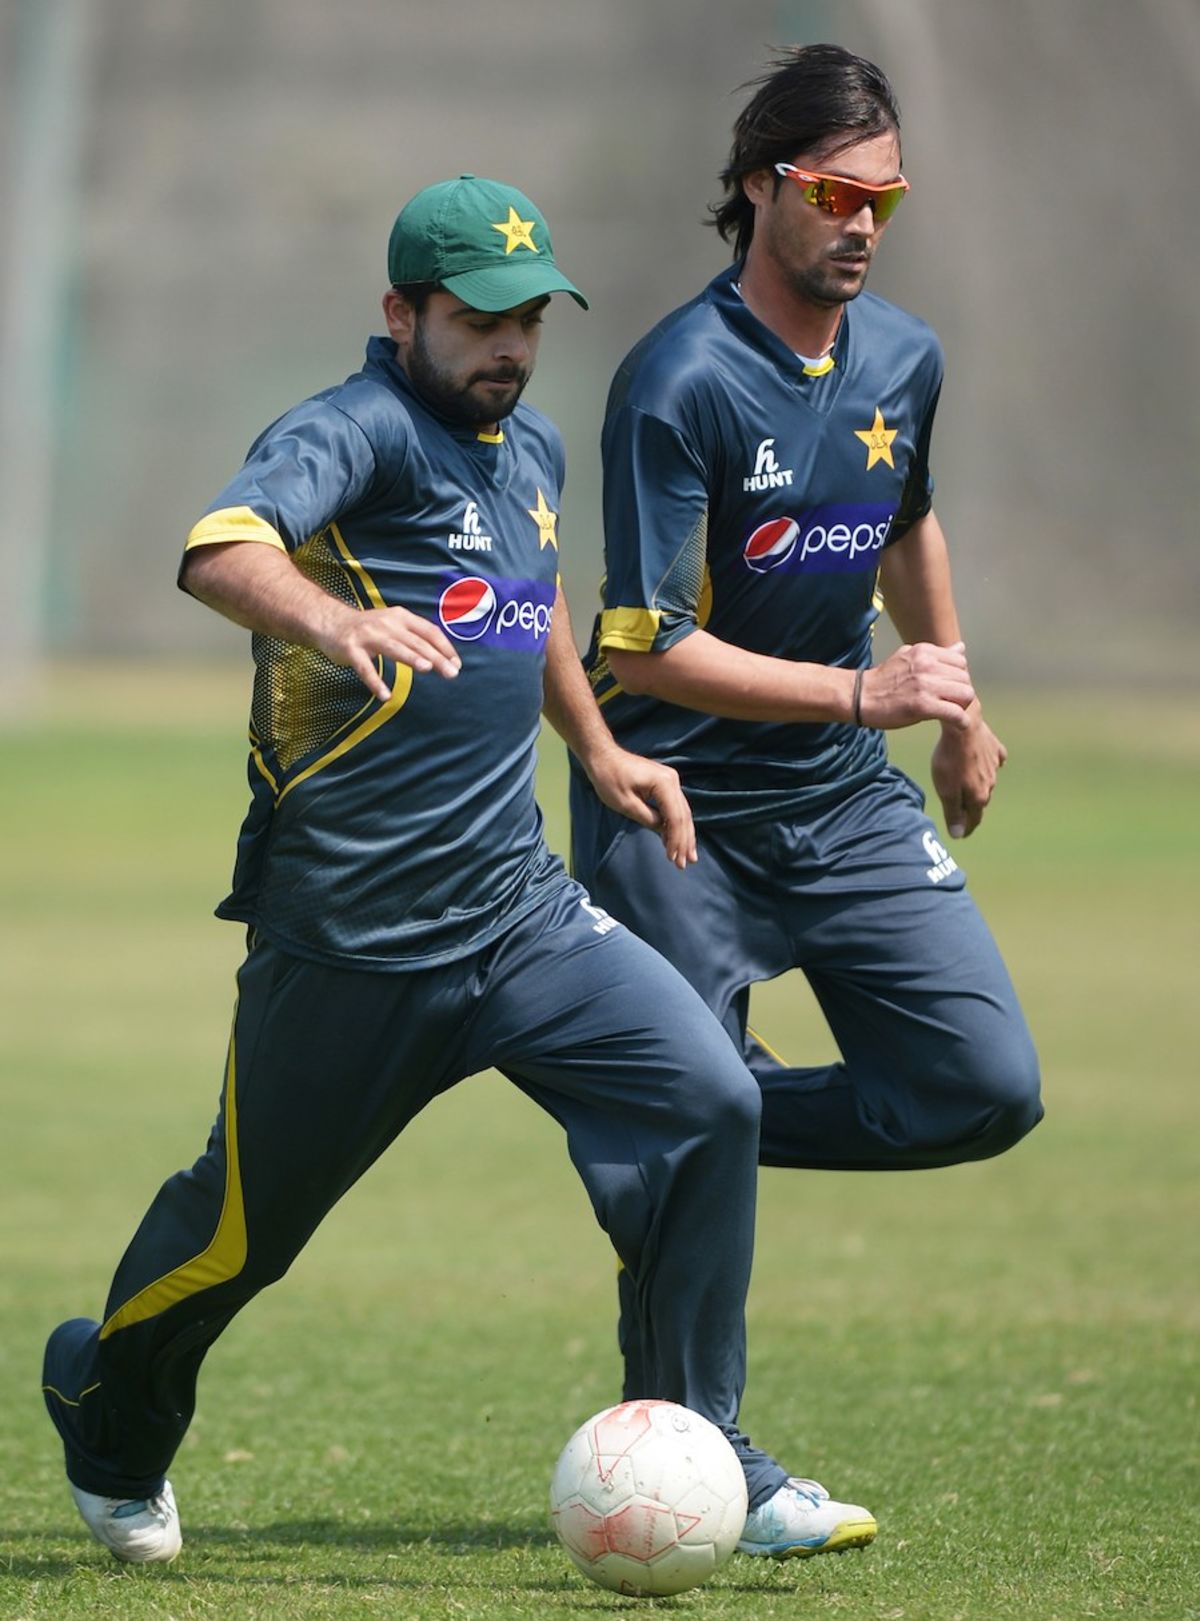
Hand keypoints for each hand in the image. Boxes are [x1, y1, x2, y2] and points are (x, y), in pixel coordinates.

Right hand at [318, 605, 461, 700]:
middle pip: (415, 641)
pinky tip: (385, 695)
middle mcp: (386, 623)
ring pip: (394, 648)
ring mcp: (367, 635)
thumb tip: (441, 658)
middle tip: (452, 673)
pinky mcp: (350, 649)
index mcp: (400, 617)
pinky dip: (374, 682)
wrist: (330, 622)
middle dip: (435, 657)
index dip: (445, 647)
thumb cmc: (368, 628)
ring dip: (411, 657)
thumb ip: (414, 637)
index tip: (457, 663)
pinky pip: (364, 668)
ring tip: (426, 669)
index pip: (429, 631)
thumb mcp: (393, 625)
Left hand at [586, 747, 697, 869]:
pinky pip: (674, 806)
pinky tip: (675, 839)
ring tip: (688, 856)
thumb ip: (648, 818)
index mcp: (664, 784)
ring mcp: (670, 780)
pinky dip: (675, 824)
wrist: (603, 756)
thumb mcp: (626, 804)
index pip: (675, 817)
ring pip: (682, 812)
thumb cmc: (609, 778)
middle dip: (684, 841)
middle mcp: (672, 780)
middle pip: (683, 816)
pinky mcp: (665, 783)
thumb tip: (664, 832)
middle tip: (686, 863)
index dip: (676, 840)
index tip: (674, 859)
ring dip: (684, 835)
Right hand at [859, 641, 975, 729]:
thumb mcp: (908, 656)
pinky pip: (955, 713)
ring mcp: (926, 685)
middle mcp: (928, 665)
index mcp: (925, 651)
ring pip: (965, 694)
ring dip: (962, 706)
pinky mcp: (923, 706)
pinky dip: (960, 721)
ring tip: (952, 712)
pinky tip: (956, 724)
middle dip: (961, 692)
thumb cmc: (883, 679)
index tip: (949, 688)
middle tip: (951, 702)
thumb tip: (961, 647)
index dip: (957, 676)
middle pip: (965, 678)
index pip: (960, 661)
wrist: (860, 697)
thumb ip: (935, 654)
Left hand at [931, 706, 1006, 837]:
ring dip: (978, 787)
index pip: (974, 819)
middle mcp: (991, 784)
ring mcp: (994, 766)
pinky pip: (995, 761)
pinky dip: (989, 765)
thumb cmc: (950, 759)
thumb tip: (958, 835)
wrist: (963, 726)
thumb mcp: (946, 790)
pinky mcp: (995, 749)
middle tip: (962, 813)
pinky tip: (985, 763)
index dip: (966, 828)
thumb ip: (953, 813)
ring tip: (969, 788)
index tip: (961, 834)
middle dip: (971, 808)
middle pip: (980, 801)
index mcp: (979, 796)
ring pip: (987, 781)